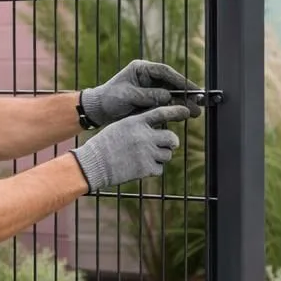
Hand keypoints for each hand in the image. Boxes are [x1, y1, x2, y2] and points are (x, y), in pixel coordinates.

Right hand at [69, 105, 190, 192]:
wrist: (94, 164)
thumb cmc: (105, 144)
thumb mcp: (121, 127)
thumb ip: (140, 126)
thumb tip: (158, 129)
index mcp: (136, 122)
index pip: (162, 113)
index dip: (176, 111)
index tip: (186, 111)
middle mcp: (144, 136)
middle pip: (172, 139)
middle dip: (171, 143)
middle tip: (165, 145)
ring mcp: (147, 153)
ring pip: (167, 155)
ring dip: (160, 157)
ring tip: (145, 157)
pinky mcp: (146, 169)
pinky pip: (159, 169)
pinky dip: (153, 169)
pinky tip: (139, 167)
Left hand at [79, 59, 202, 127]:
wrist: (98, 111)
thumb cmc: (109, 99)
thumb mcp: (127, 96)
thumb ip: (147, 95)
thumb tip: (168, 96)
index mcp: (141, 69)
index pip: (165, 72)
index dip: (180, 80)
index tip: (192, 88)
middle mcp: (148, 78)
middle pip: (172, 83)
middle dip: (186, 94)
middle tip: (199, 103)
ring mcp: (150, 90)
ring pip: (171, 95)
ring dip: (183, 103)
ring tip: (195, 113)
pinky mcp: (150, 101)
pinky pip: (166, 105)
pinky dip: (175, 110)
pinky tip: (184, 116)